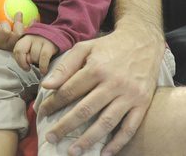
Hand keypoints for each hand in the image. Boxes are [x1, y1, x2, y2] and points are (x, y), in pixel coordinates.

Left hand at [13, 34, 58, 73]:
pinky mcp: (50, 45)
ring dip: (37, 63)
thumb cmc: (43, 46)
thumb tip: (25, 66)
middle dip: (27, 62)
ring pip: (33, 56)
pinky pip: (43, 58)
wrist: (59, 36)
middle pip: (22, 52)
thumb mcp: (33, 47)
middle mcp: (32, 37)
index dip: (19, 61)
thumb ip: (26, 54)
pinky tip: (44, 71)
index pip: (17, 50)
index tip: (26, 67)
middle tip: (33, 65)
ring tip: (41, 65)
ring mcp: (41, 40)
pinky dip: (43, 67)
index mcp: (26, 38)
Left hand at [37, 23, 162, 155]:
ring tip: (72, 151)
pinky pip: (129, 127)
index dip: (53, 104)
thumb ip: (65, 66)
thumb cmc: (109, 46)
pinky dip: (118, 143)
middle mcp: (113, 83)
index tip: (42, 113)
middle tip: (51, 137)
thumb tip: (47, 85)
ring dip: (88, 140)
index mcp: (96, 68)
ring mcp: (129, 95)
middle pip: (85, 110)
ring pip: (106, 123)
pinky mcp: (142, 103)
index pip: (69, 91)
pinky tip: (104, 153)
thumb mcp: (85, 48)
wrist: (143, 41)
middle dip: (65, 126)